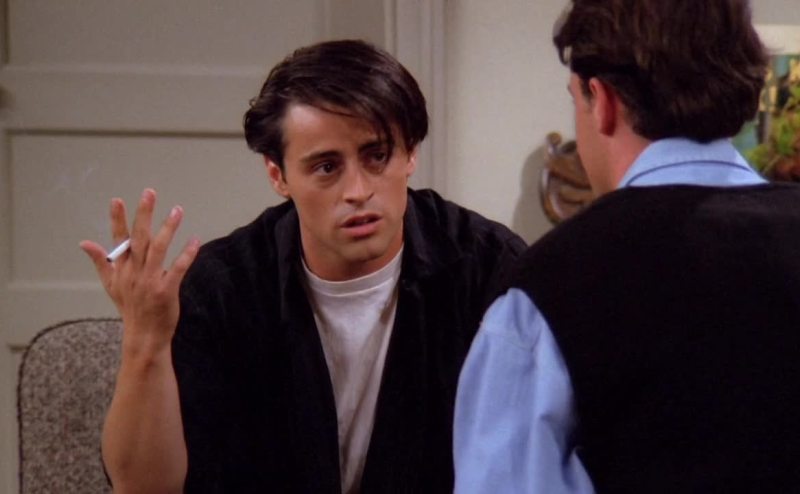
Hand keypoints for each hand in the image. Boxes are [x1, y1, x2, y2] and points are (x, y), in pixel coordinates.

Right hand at [80, 188, 199, 354]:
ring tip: (177, 210)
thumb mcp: (111, 285)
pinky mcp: (165, 290)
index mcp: (121, 269)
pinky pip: (177, 268)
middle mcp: (133, 272)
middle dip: (143, 214)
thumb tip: (84, 243)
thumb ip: (101, 261)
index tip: (117, 200)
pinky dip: (187, 254)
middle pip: (138, 238)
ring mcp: (149, 281)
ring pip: (158, 249)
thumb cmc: (130, 308)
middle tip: (150, 193)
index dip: (117, 219)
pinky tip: (195, 240)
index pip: (118, 239)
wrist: (143, 336)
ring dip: (168, 228)